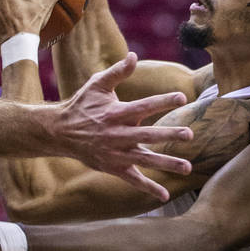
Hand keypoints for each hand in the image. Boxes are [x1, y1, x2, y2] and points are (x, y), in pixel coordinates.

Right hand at [55, 53, 192, 200]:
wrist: (60, 132)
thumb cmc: (82, 105)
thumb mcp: (97, 85)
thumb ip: (117, 72)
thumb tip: (134, 55)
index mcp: (116, 113)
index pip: (143, 106)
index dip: (163, 101)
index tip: (182, 97)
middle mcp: (118, 135)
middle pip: (147, 135)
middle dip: (168, 135)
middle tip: (189, 134)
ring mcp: (116, 154)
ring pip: (145, 160)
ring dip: (166, 164)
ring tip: (187, 167)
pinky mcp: (114, 168)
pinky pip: (133, 180)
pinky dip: (148, 188)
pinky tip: (164, 195)